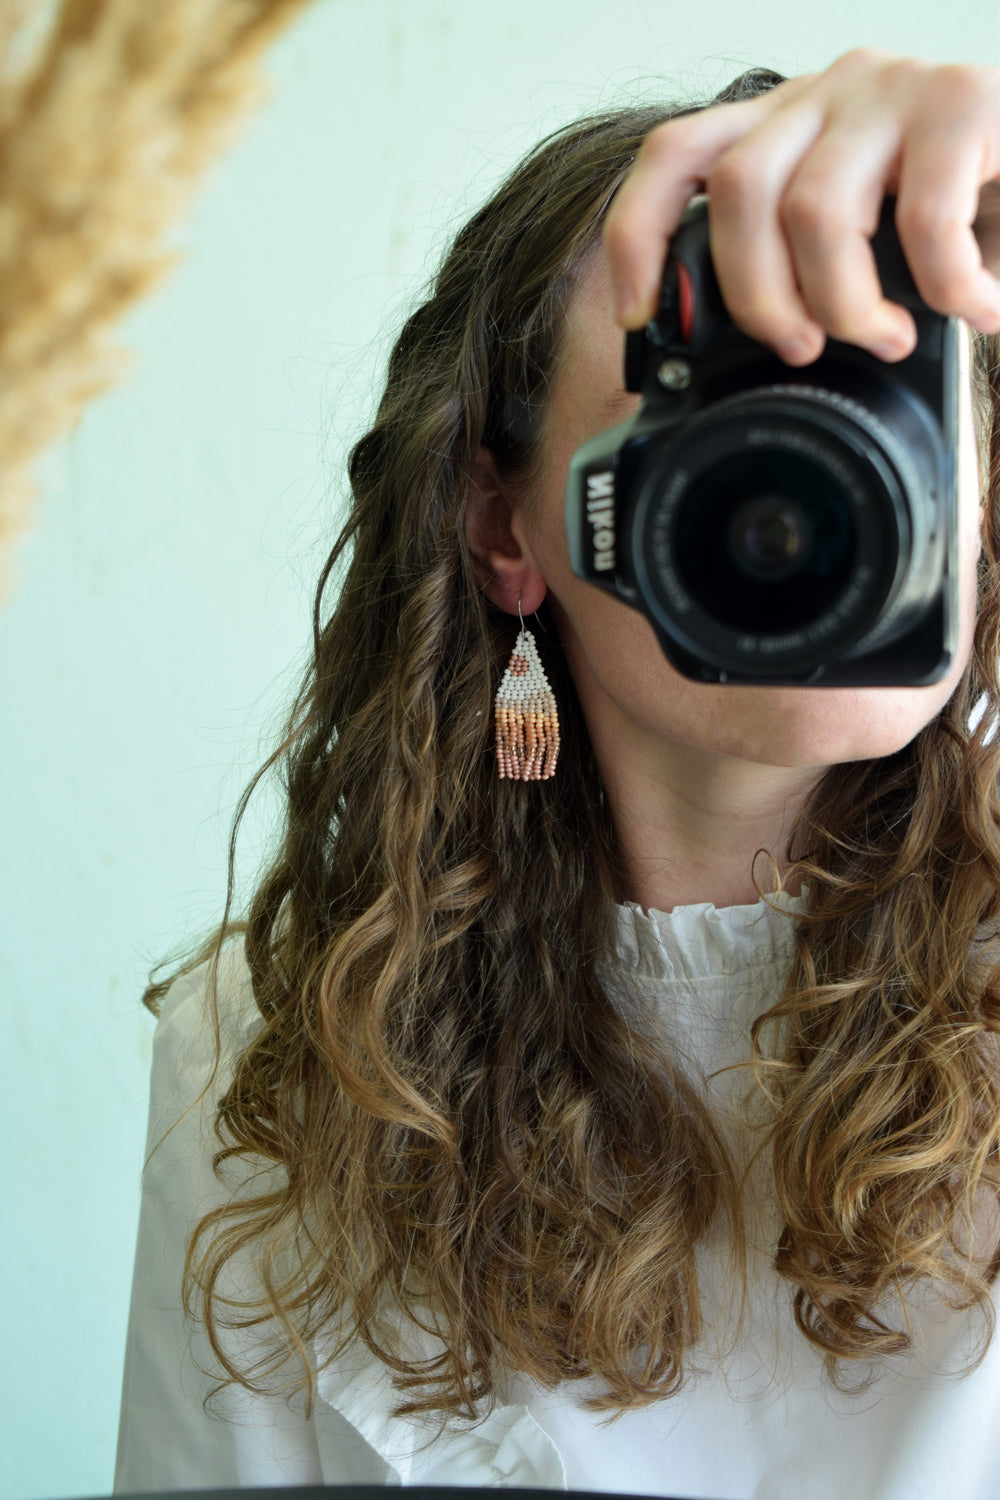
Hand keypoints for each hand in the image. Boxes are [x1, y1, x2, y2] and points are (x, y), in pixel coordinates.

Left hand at [603, 49, 999, 364]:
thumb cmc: (964, 214)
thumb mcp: (868, 241)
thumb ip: (806, 269)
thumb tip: (757, 352)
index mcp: (786, 125)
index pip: (676, 155)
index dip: (640, 234)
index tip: (638, 314)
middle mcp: (828, 90)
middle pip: (738, 191)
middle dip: (759, 297)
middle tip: (802, 349)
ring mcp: (893, 87)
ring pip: (816, 210)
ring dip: (846, 304)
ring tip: (887, 339)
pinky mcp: (965, 98)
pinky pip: (923, 214)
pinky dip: (947, 287)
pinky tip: (976, 308)